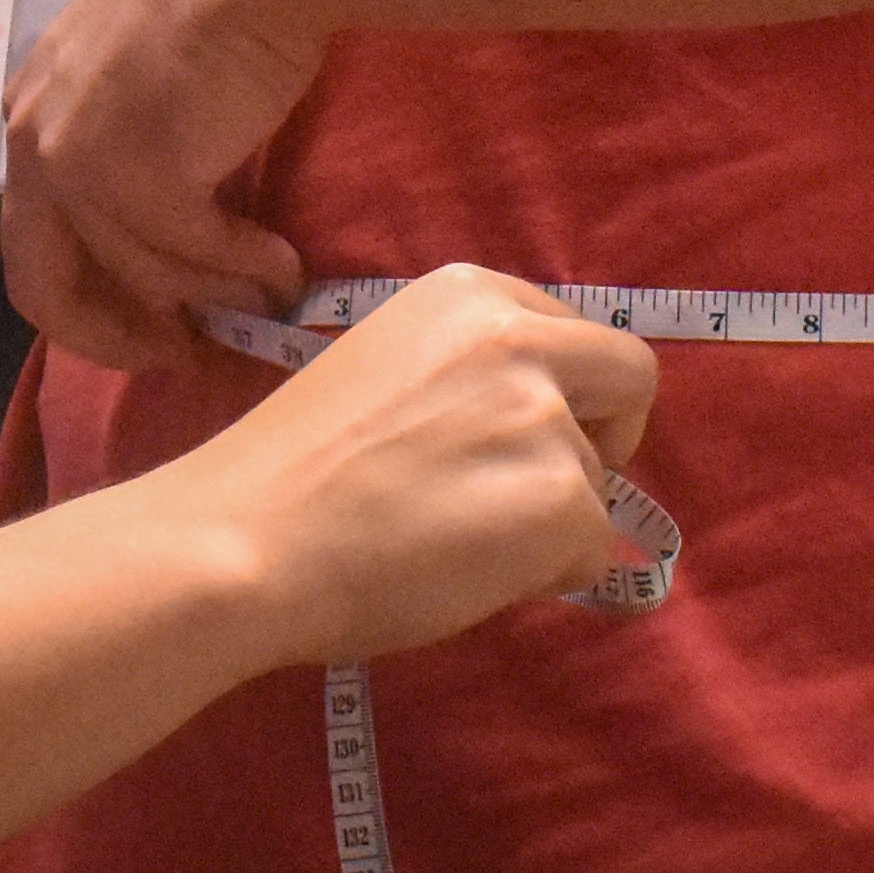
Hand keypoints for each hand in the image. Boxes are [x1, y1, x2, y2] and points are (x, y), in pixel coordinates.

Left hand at [0, 0, 318, 372]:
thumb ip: (115, 140)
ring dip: (215, 300)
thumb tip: (158, 232)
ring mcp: (83, 165)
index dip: (80, 305)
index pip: (28, 245)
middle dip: (111, 338)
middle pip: (45, 289)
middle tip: (180, 355)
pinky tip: (286, 270)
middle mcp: (35, 145)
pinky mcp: (145, 180)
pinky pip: (201, 256)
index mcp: (27, 116)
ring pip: (146, 275)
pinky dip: (248, 273)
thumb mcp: (127, 69)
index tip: (143, 326)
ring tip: (269, 299)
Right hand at [140, 265, 656, 666]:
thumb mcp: (386, 369)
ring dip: (550, 522)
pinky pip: (593, 552)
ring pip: (599, 483)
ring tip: (455, 547)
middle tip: (542, 490)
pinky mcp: (562, 502)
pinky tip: (467, 578)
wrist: (245, 540)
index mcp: (469, 294)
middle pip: (629, 379)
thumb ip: (467, 378)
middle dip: (607, 436)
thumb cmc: (291, 472)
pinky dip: (547, 576)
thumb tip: (538, 434)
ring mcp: (546, 418)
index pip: (576, 332)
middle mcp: (518, 337)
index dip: (564, 392)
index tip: (523, 436)